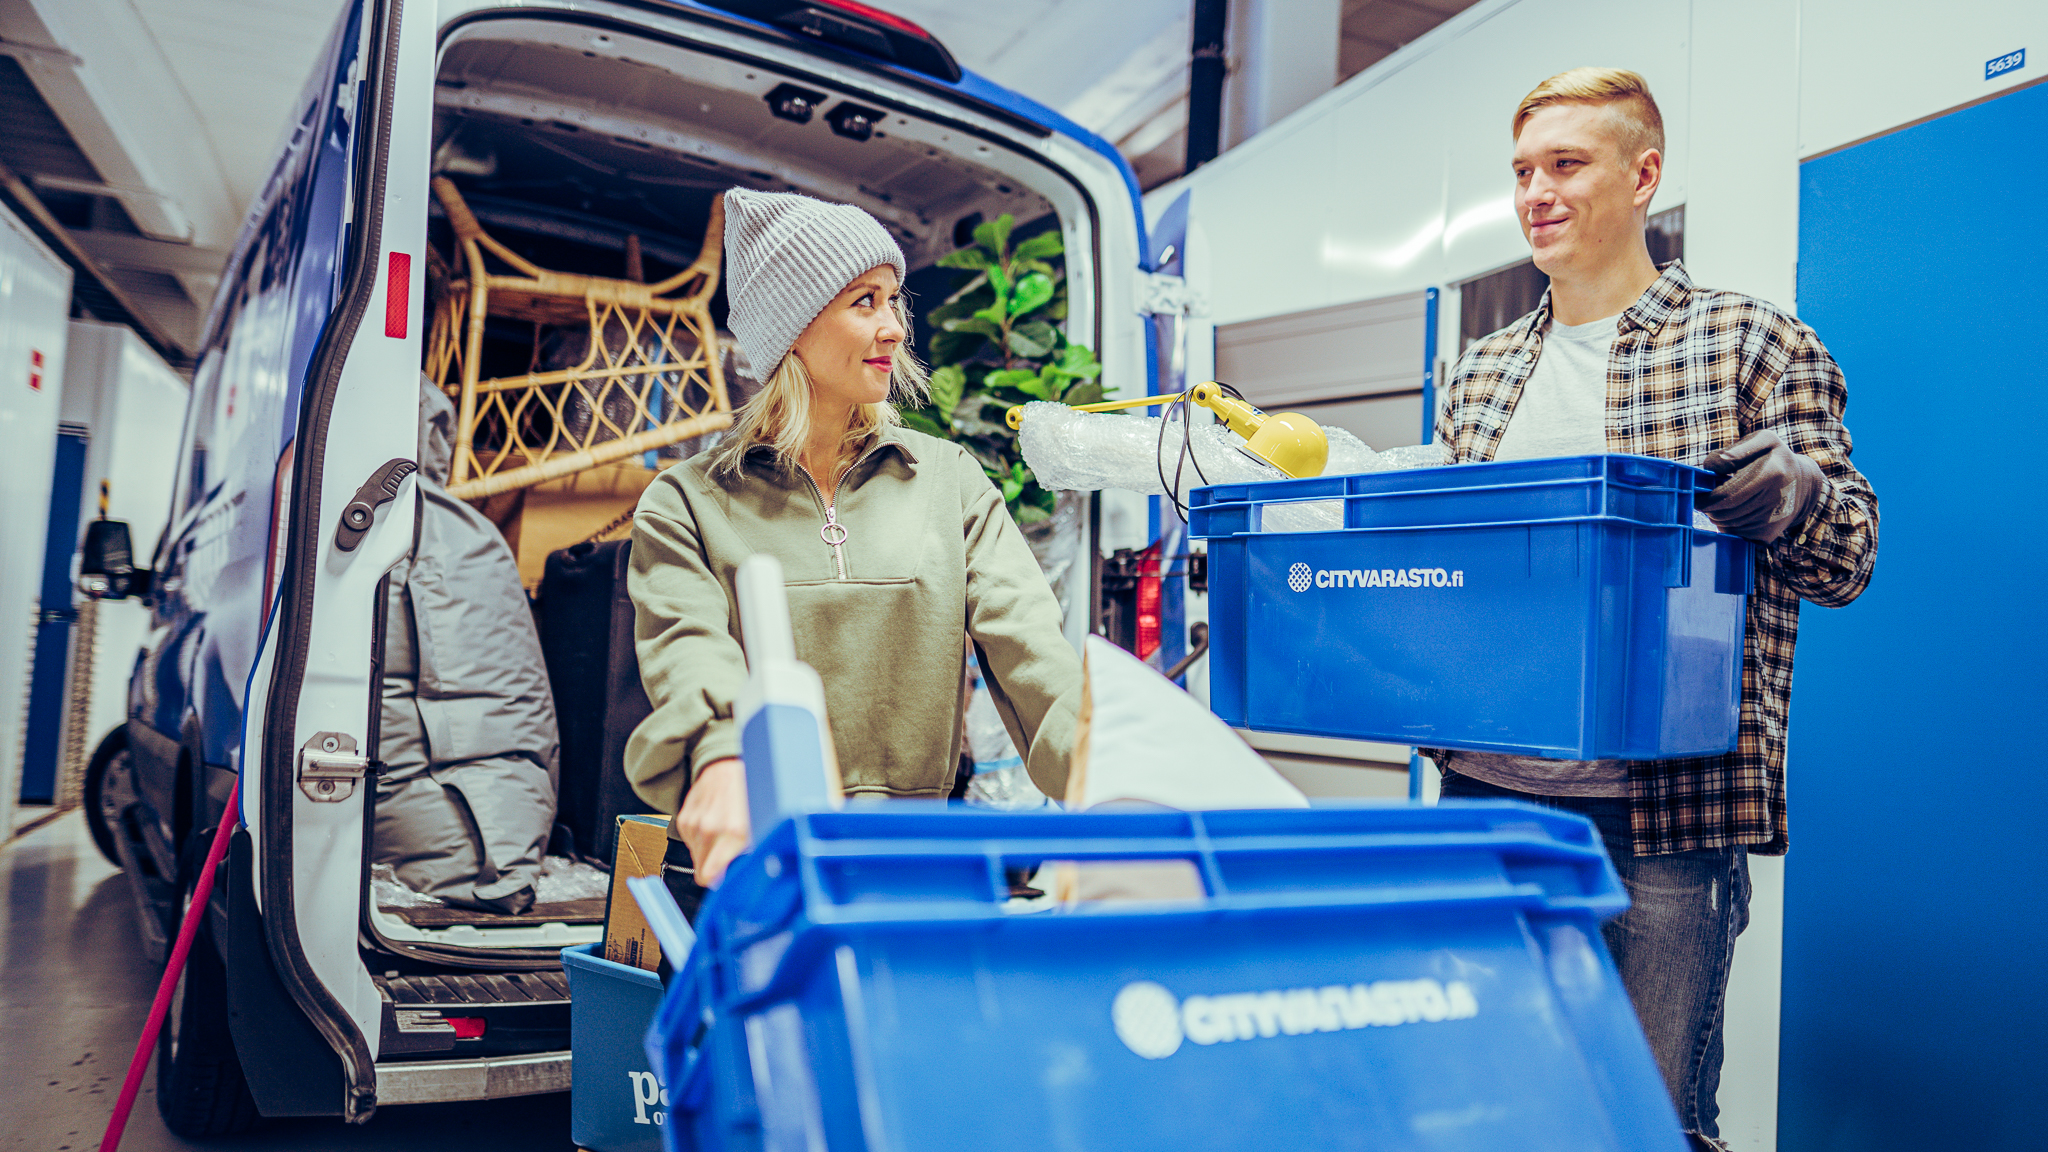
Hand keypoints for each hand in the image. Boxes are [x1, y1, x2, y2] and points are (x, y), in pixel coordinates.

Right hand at [671, 758, 749, 887]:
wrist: (725, 764)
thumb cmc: (747, 792)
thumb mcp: (759, 822)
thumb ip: (753, 852)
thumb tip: (750, 879)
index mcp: (736, 833)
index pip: (716, 879)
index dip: (724, 886)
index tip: (731, 886)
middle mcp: (712, 830)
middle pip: (704, 875)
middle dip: (716, 872)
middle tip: (730, 862)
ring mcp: (695, 825)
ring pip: (697, 860)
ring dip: (709, 854)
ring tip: (722, 835)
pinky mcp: (684, 821)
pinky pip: (690, 845)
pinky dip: (701, 840)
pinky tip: (713, 825)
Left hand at [1699, 430, 1824, 542]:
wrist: (1802, 483)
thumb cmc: (1775, 458)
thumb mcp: (1763, 441)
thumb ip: (1734, 452)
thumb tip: (1711, 468)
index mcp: (1772, 473)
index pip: (1726, 495)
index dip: (1706, 498)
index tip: (1698, 495)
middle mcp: (1774, 500)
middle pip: (1723, 512)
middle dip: (1709, 507)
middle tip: (1708, 499)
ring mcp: (1772, 521)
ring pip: (1726, 525)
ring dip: (1718, 516)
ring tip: (1724, 503)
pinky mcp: (1768, 535)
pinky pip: (1735, 535)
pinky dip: (1729, 526)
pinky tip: (1736, 513)